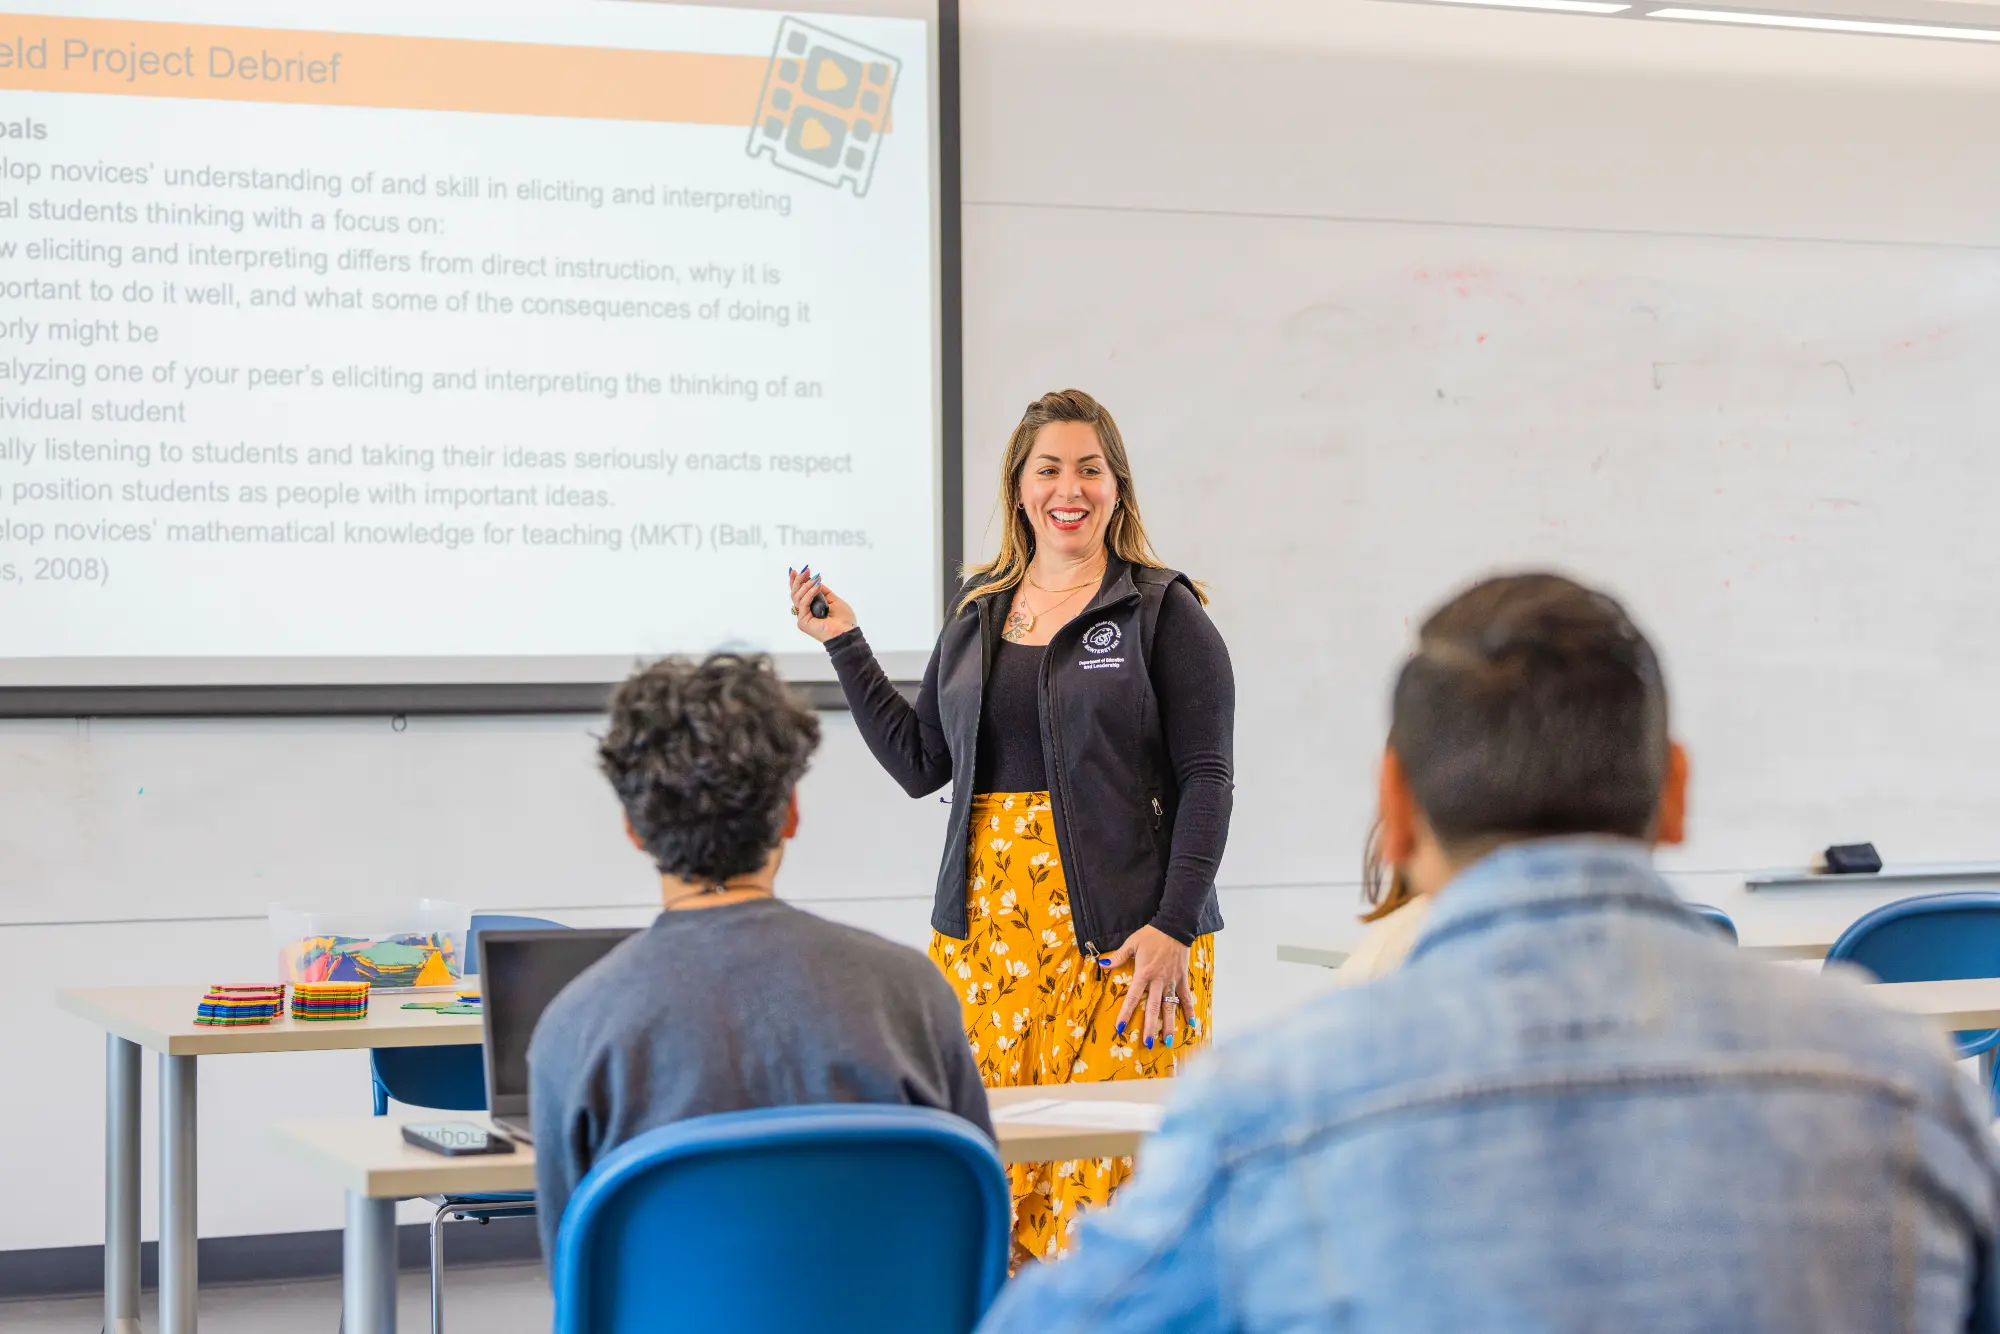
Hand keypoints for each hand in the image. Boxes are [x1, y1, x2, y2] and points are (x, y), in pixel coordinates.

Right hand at [788, 565, 857, 643]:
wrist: (847, 633)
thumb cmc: (843, 621)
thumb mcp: (834, 600)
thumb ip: (823, 592)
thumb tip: (815, 581)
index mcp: (811, 609)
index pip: (800, 594)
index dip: (797, 582)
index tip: (797, 571)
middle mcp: (805, 613)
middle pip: (795, 594)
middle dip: (799, 580)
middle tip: (806, 570)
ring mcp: (803, 617)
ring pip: (797, 597)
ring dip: (806, 585)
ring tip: (816, 579)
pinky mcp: (803, 621)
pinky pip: (803, 603)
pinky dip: (809, 593)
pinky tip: (817, 586)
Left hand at [1103, 925, 1193, 1051]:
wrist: (1174, 926)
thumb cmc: (1151, 935)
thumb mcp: (1132, 943)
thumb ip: (1118, 957)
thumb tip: (1102, 964)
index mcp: (1143, 974)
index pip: (1133, 998)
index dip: (1125, 1014)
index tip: (1120, 1028)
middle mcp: (1158, 981)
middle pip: (1153, 1008)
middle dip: (1150, 1027)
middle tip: (1148, 1043)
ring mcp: (1172, 981)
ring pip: (1170, 1007)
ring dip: (1170, 1025)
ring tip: (1169, 1041)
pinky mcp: (1182, 979)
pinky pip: (1186, 997)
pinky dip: (1190, 1010)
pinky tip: (1192, 1024)